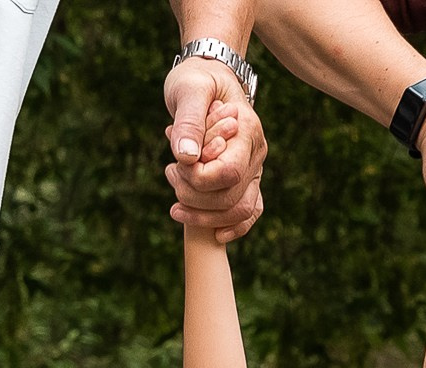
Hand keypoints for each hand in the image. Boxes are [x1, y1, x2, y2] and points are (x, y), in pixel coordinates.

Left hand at [165, 59, 263, 241]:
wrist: (207, 76)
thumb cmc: (196, 79)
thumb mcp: (188, 89)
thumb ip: (188, 121)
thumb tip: (186, 158)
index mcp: (247, 129)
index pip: (227, 173)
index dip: (197, 180)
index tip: (175, 165)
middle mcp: (256, 153)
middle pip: (232, 198)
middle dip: (194, 198)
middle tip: (170, 174)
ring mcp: (254, 168)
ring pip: (240, 210)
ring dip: (205, 216)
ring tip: (175, 202)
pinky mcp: (247, 180)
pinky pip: (249, 212)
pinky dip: (232, 227)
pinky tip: (212, 234)